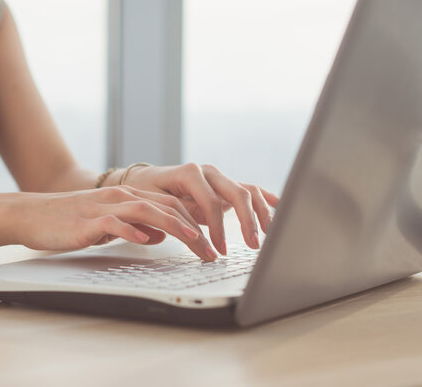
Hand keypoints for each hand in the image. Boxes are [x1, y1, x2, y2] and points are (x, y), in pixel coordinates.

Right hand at [11, 188, 219, 260]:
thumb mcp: (110, 224)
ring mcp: (105, 207)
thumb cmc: (70, 222)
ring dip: (174, 226)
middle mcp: (121, 198)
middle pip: (167, 207)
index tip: (210, 245)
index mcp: (129, 197)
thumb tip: (161, 235)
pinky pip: (114, 222)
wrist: (32, 214)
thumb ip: (136, 226)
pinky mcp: (88, 220)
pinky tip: (147, 240)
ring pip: (147, 210)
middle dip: (194, 229)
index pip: (171, 206)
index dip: (195, 224)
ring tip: (193, 241)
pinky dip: (132, 230)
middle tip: (211, 251)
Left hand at [120, 163, 278, 254]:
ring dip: (260, 212)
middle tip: (253, 245)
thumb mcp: (154, 203)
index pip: (211, 202)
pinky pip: (249, 189)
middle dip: (247, 220)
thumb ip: (174, 216)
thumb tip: (190, 234)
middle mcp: (208, 172)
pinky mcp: (224, 187)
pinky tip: (279, 205)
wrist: (143, 180)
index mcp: (190, 173)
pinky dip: (265, 198)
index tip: (219, 250)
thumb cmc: (145, 192)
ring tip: (268, 233)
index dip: (218, 228)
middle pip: (237, 193)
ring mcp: (218, 178)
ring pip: (247, 190)